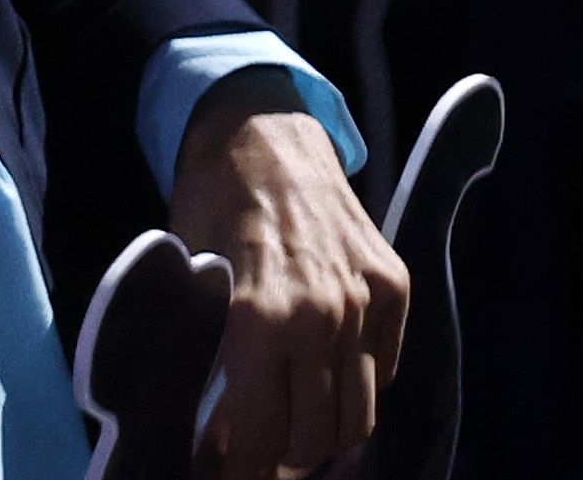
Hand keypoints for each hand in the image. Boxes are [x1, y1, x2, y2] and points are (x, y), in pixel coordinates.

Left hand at [173, 104, 409, 479]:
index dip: (240, 470)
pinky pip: (384, 370)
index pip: (261, 445)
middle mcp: (320, 318)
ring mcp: (364, 301)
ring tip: (294, 425)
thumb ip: (207, 370)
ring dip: (325, 434)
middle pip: (315, 444)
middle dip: (282, 460)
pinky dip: (358, 385)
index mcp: (258, 323)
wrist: (262, 135)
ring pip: (359, 418)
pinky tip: (324, 372)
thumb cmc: (209, 213)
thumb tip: (216, 443)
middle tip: (258, 450)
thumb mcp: (188, 293)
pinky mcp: (394, 285)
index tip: (225, 471)